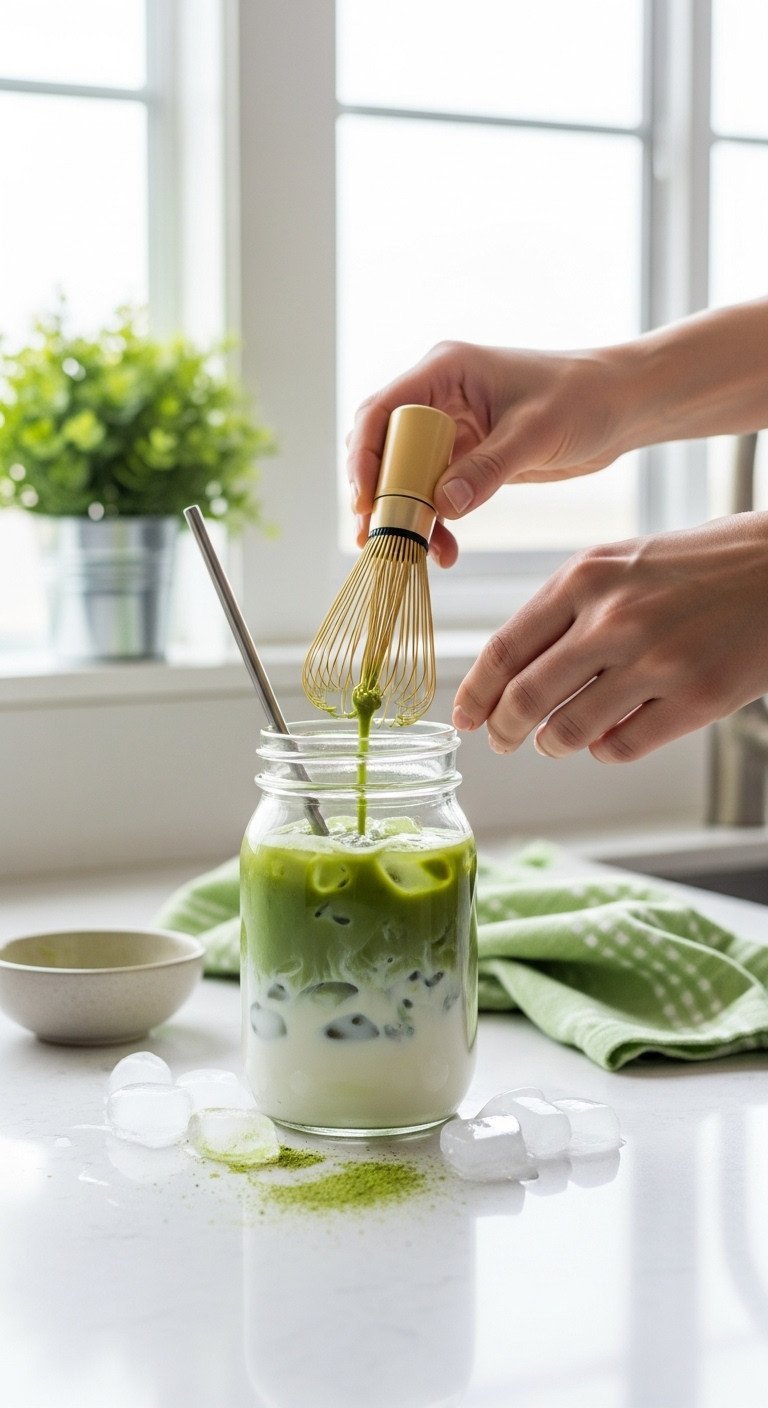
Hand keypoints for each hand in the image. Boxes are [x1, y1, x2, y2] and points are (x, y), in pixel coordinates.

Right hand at [346, 340, 630, 565]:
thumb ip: (488, 469)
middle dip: (379, 494)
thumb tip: (442, 505)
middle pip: (384, 447)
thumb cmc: (585, 397)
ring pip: (406, 477)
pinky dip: (435, 522)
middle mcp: (439, 397)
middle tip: (377, 536)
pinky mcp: (467, 458)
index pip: (382, 411)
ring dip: (406, 515)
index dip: (365, 455)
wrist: (621, 406)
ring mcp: (451, 429)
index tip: (365, 499)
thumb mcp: (536, 433)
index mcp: (445, 370)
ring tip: (415, 553)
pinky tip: (445, 549)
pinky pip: (434, 493)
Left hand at [452, 513, 767, 762]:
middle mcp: (613, 619)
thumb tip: (514, 673)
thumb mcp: (621, 565)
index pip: (506, 648)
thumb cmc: (698, 566)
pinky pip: (621, 746)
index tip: (465, 716)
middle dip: (504, 730)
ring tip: (553, 742)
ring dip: (552, 744)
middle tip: (502, 743)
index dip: (476, 692)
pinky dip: (604, 751)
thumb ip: (568, 611)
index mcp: (585, 578)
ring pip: (569, 730)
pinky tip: (607, 739)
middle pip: (526, 697)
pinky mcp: (695, 699)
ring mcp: (655, 661)